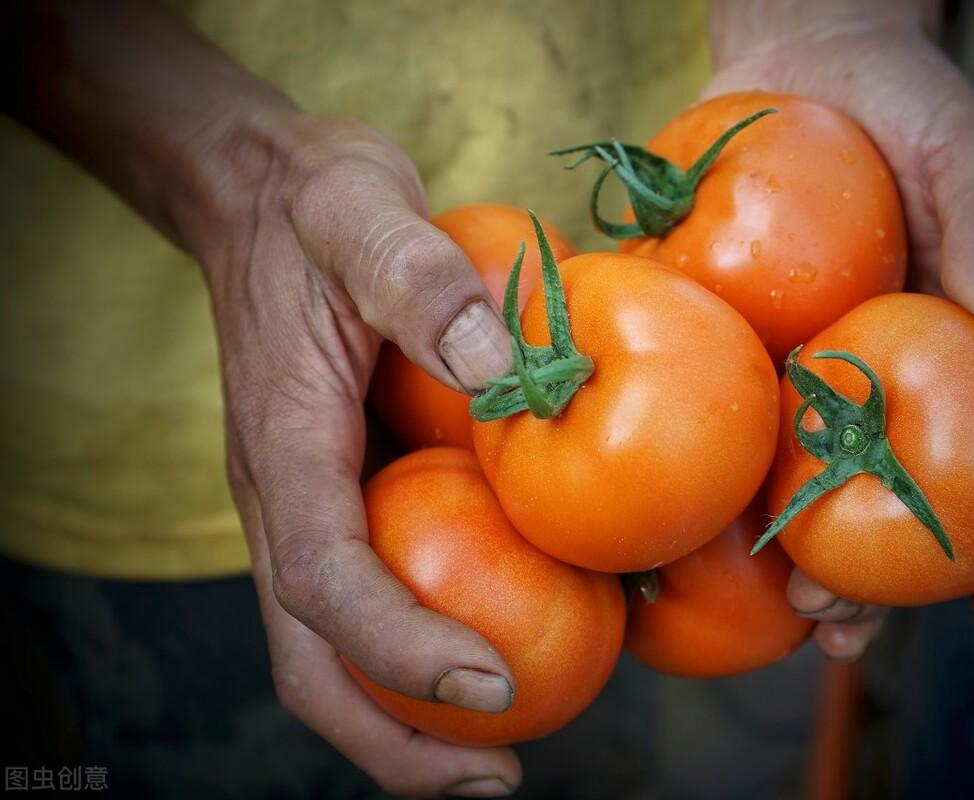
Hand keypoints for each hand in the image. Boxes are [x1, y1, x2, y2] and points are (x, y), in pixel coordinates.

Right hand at [8, 2, 520, 791]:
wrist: (264, 195)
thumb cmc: (316, 205)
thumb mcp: (363, 210)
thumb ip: (419, 277)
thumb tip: (501, 367)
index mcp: (284, 443)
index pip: (324, 578)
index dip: (401, 648)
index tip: (492, 689)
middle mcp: (283, 495)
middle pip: (313, 658)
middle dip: (392, 739)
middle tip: (494, 783)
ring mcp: (307, 502)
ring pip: (333, 646)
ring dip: (404, 718)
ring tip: (498, 761)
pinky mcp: (338, 493)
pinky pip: (366, 598)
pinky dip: (418, 651)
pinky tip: (497, 653)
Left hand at [705, 0, 973, 659]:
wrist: (795, 64)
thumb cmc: (898, 102)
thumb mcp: (966, 147)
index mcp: (951, 359)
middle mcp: (878, 388)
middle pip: (892, 510)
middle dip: (874, 587)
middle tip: (833, 620)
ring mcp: (803, 380)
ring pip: (802, 494)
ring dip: (790, 566)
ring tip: (773, 613)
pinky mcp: (732, 355)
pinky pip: (717, 428)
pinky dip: (703, 485)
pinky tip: (681, 534)